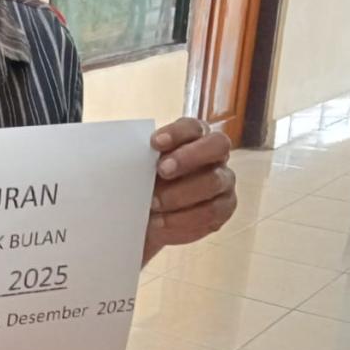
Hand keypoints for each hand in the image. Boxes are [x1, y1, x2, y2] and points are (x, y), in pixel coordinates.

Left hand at [144, 118, 235, 263]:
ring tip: (154, 204)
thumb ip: (139, 160)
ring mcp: (223, 180)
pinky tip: (162, 222)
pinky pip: (212, 211)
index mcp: (194, 137)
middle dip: (188, 157)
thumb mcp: (138, 172)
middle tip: (162, 170)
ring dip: (181, 193)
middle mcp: (215, 155)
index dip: (176, 133)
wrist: (150, 221)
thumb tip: (125, 156)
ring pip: (214, 181)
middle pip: (217, 145)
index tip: (153, 143)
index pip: (192, 127)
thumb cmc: (145, 186)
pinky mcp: (224, 206)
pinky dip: (184, 218)